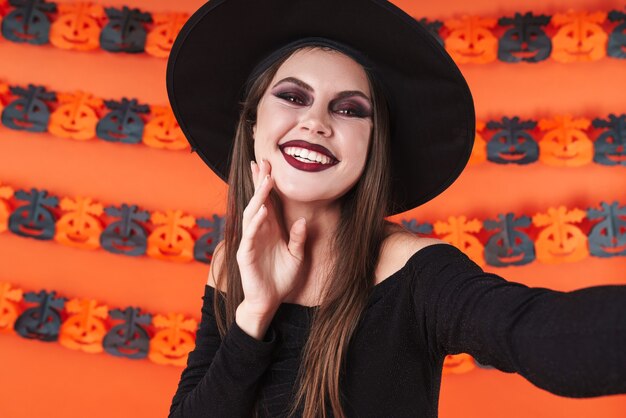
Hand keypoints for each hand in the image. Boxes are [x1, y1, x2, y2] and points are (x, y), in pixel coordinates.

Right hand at [236, 159, 306, 317]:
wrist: (269, 301)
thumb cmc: (281, 279)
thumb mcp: (297, 257)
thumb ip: (298, 239)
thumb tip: (303, 221)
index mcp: (270, 230)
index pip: (267, 202)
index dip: (267, 185)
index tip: (270, 165)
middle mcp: (258, 232)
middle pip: (257, 202)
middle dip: (260, 183)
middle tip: (263, 163)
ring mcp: (250, 242)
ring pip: (252, 214)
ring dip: (259, 197)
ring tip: (266, 181)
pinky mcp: (246, 254)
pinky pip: (250, 234)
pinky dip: (256, 221)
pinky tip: (263, 210)